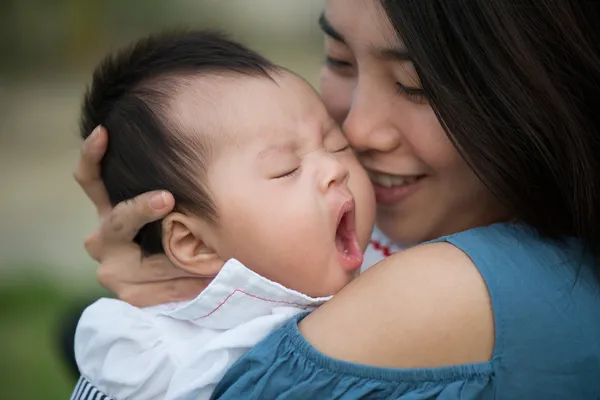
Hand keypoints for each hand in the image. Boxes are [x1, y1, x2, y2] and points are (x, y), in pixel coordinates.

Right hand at [74, 126, 208, 306]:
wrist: (164, 278)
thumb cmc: (172, 228)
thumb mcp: (167, 207)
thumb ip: (172, 186)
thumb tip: (210, 153)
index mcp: (107, 208)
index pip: (89, 178)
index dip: (92, 155)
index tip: (104, 132)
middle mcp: (102, 238)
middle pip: (117, 219)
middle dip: (141, 208)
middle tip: (167, 197)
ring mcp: (112, 269)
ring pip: (148, 261)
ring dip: (182, 257)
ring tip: (214, 252)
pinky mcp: (129, 295)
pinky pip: (162, 291)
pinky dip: (186, 285)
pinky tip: (206, 282)